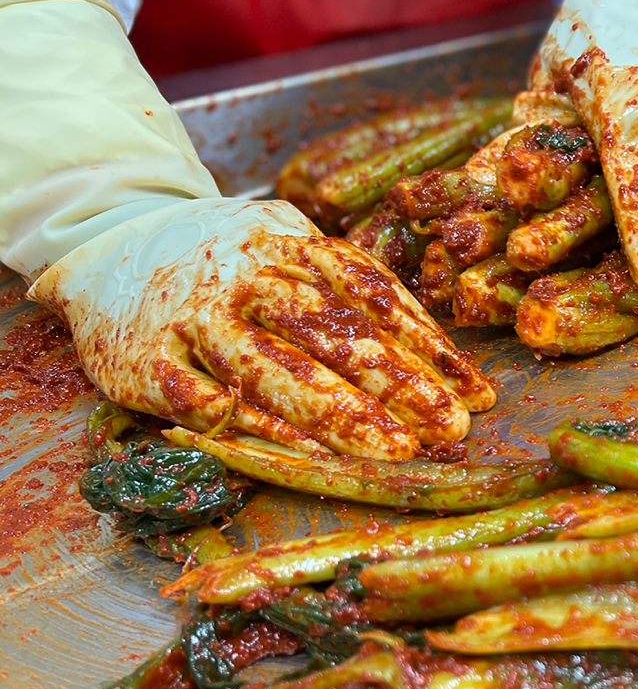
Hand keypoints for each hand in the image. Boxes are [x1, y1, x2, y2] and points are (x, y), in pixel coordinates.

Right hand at [29, 199, 495, 460]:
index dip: (427, 345)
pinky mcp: (145, 358)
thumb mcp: (282, 239)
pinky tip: (305, 451)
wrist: (111, 237)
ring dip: (337, 412)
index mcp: (286, 240)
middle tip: (451, 427)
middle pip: (328, 331)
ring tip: (396, 449)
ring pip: (270, 367)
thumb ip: (339, 281)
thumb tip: (418, 342)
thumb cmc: (218, 252)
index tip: (474, 390)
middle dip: (397, 382)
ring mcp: (192, 316)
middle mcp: (243, 275)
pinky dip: (255, 426)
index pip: (370, 295)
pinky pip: (204, 400)